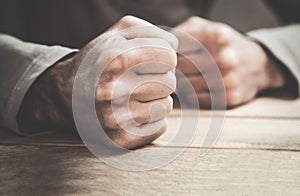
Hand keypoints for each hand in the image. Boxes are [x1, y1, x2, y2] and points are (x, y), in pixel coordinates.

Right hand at [18, 16, 177, 148]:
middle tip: (141, 78)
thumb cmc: (99, 60)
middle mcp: (113, 91)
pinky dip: (152, 118)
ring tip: (136, 94)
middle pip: (170, 82)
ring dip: (156, 98)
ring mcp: (115, 118)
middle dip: (160, 77)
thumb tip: (175, 46)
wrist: (67, 93)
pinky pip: (160, 126)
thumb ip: (151, 32)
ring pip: (166, 106)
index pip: (169, 56)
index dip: (164, 55)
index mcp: (115, 60)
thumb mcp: (117, 34)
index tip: (151, 59)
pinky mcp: (120, 139)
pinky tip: (133, 111)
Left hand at [175, 17, 285, 107]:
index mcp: (218, 35)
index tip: (171, 54)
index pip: (178, 45)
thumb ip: (185, 31)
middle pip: (180, 66)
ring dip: (180, 82)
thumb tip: (163, 48)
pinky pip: (196, 99)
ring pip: (186, 85)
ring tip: (184, 77)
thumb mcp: (209, 28)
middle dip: (173, 67)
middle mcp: (225, 57)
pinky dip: (190, 94)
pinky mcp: (229, 97)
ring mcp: (228, 79)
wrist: (258, 65)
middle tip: (173, 68)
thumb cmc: (224, 46)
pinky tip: (195, 87)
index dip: (170, 51)